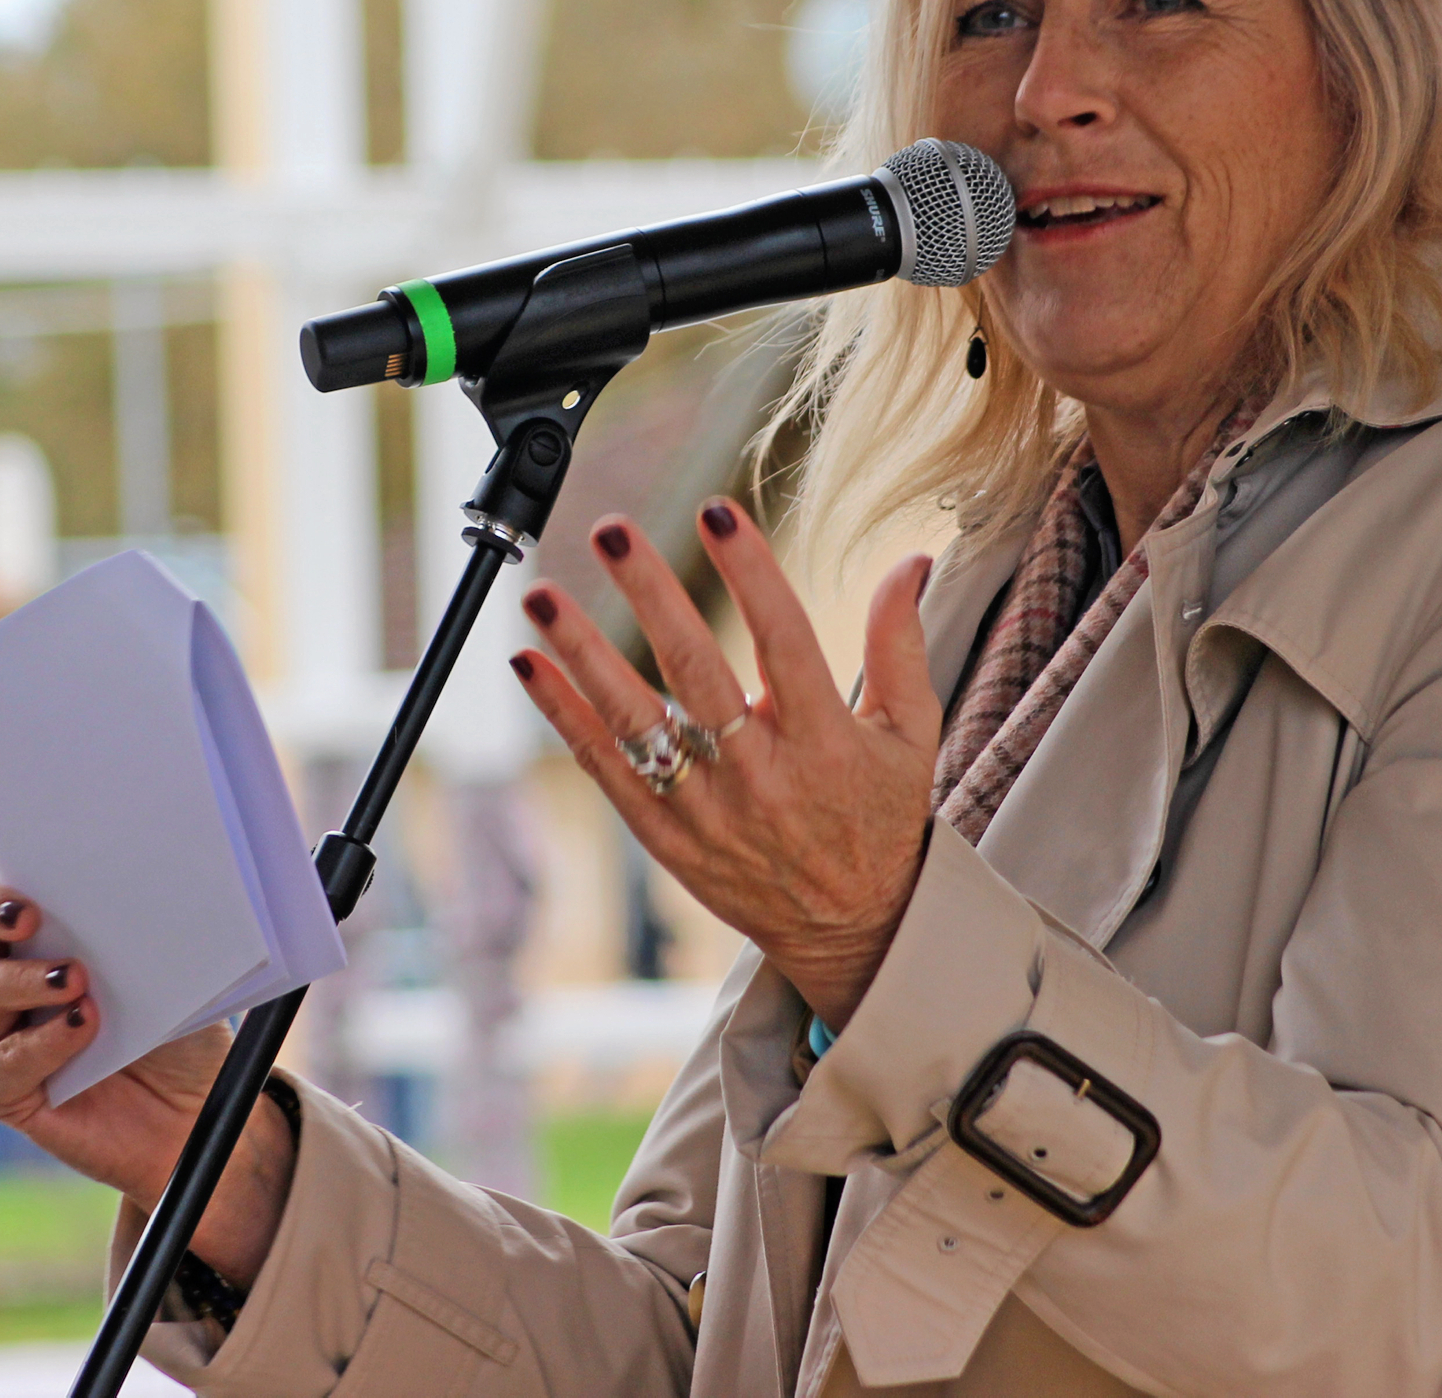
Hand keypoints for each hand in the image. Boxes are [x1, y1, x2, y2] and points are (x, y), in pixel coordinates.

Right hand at [0, 882, 295, 1283]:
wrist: (197, 1112)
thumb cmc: (180, 1033)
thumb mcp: (171, 974)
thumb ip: (141, 937)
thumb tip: (134, 895)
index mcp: (39, 941)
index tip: (29, 888)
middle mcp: (10, 983)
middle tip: (28, 918)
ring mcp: (4, 1037)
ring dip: (26, 979)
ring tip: (78, 980)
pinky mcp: (9, 1093)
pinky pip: (3, 1066)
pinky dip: (41, 1044)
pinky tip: (81, 1029)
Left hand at [509, 496, 942, 1030]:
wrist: (852, 930)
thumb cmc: (882, 818)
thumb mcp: (912, 736)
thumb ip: (901, 646)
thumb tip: (911, 560)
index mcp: (827, 742)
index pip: (786, 642)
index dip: (752, 574)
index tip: (718, 510)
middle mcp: (761, 777)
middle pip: (697, 674)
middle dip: (652, 596)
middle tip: (613, 530)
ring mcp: (706, 810)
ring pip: (636, 723)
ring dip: (583, 654)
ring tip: (543, 595)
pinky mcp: (665, 836)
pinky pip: (606, 769)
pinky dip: (564, 715)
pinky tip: (529, 662)